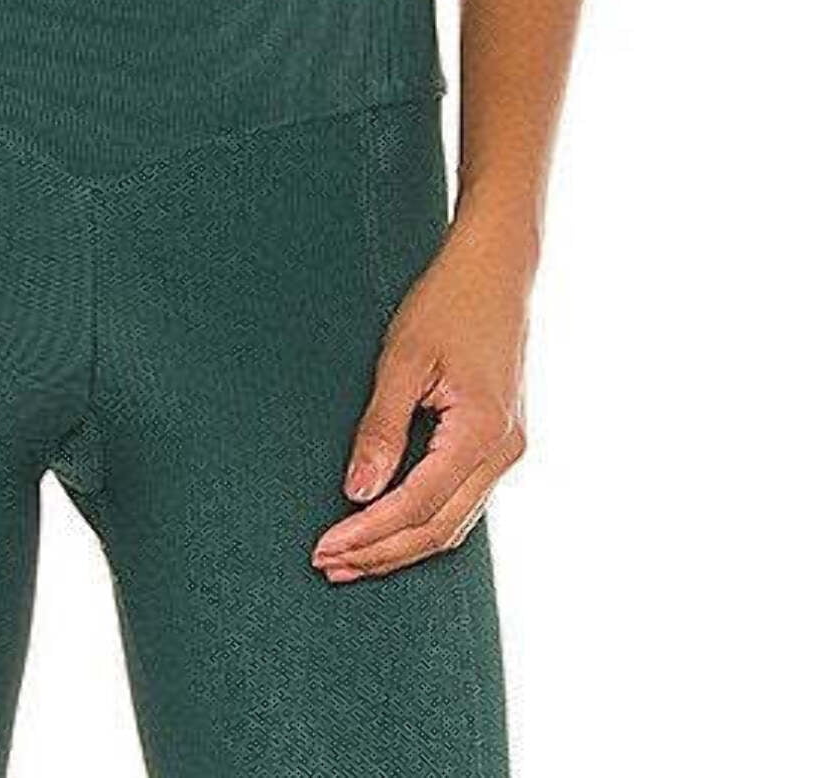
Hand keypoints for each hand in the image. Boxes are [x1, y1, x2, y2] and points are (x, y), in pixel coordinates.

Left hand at [311, 219, 530, 581]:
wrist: (496, 269)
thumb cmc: (447, 302)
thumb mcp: (403, 358)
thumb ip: (381, 428)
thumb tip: (357, 493)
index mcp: (483, 432)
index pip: (418, 505)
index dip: (369, 534)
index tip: (326, 547)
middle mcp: (505, 451)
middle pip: (439, 528)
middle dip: (382, 554)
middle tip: (329, 566)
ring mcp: (508, 450)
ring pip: (455, 522)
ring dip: (402, 545)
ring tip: (351, 558)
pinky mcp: (501, 443)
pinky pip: (462, 500)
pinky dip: (424, 521)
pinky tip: (390, 528)